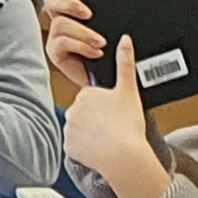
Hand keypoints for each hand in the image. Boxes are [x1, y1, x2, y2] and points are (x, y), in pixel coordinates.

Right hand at [41, 0, 106, 87]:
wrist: (113, 77)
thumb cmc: (115, 49)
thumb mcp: (113, 24)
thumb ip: (108, 8)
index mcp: (73, 8)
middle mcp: (61, 19)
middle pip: (52, 0)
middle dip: (69, 3)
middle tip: (88, 13)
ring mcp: (57, 36)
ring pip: (60, 24)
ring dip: (83, 33)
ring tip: (100, 42)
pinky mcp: (56, 52)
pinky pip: (62, 43)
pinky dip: (80, 46)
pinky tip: (94, 51)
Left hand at [66, 38, 165, 197]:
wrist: (124, 157)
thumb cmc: (127, 125)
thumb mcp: (129, 90)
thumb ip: (125, 63)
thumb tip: (125, 40)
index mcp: (85, 94)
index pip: (93, 97)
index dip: (106, 105)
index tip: (116, 114)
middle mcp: (73, 110)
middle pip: (86, 112)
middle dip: (97, 118)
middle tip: (114, 126)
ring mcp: (69, 129)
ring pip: (81, 129)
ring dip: (91, 133)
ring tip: (108, 138)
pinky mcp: (68, 147)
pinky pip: (77, 146)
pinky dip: (86, 148)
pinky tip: (99, 148)